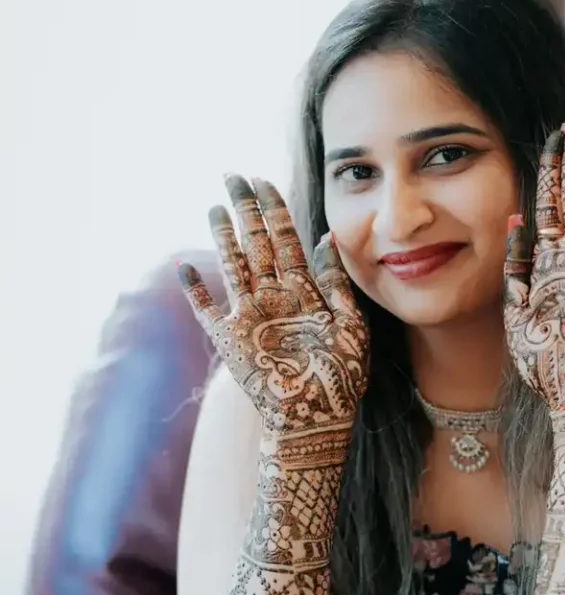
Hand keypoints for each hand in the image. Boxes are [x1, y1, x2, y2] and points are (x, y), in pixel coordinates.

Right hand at [177, 175, 368, 442]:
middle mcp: (274, 297)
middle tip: (233, 175)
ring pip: (233, 265)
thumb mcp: (351, 325)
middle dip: (245, 208)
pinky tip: (184, 267)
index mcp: (304, 291)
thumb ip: (336, 281)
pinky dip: (195, 291)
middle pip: (256, 243)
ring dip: (223, 236)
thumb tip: (326, 236)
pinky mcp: (229, 340)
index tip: (264, 181)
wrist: (317, 419)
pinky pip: (207, 310)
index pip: (286, 239)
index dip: (274, 210)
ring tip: (215, 206)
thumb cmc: (341, 377)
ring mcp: (249, 316)